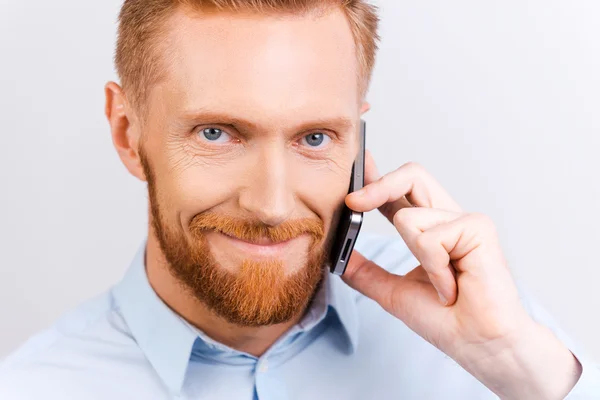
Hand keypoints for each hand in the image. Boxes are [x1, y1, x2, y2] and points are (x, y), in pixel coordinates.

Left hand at [343, 152, 580, 399]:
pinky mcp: (477, 228)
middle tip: (353, 202)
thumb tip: (336, 256)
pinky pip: (430, 237)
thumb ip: (365, 271)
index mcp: (430, 229)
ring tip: (442, 286)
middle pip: (411, 175)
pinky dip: (434, 268)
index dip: (377, 177)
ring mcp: (465, 220)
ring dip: (417, 257)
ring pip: (410, 216)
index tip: (357, 166)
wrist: (479, 345)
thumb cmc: (447, 321)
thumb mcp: (392, 292)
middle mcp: (447, 218)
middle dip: (377, 184)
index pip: (400, 191)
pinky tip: (453, 287)